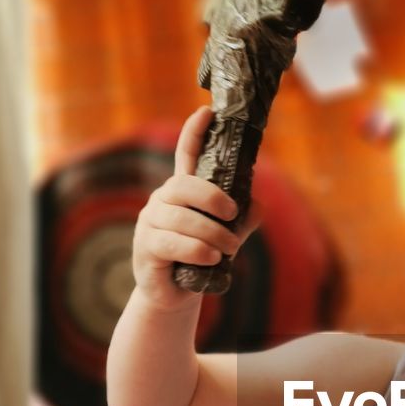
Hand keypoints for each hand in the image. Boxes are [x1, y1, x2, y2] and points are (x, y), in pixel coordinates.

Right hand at [132, 106, 258, 310]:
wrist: (174, 294)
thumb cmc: (199, 259)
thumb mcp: (225, 238)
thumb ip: (240, 222)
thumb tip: (258, 206)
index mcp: (182, 192)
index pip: (186, 155)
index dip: (194, 133)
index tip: (208, 111)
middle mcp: (162, 201)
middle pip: (184, 186)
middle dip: (213, 198)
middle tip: (233, 215)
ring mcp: (150, 222)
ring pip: (182, 219)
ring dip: (212, 234)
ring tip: (228, 250)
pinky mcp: (146, 247)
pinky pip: (174, 243)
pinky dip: (197, 250)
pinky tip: (211, 258)